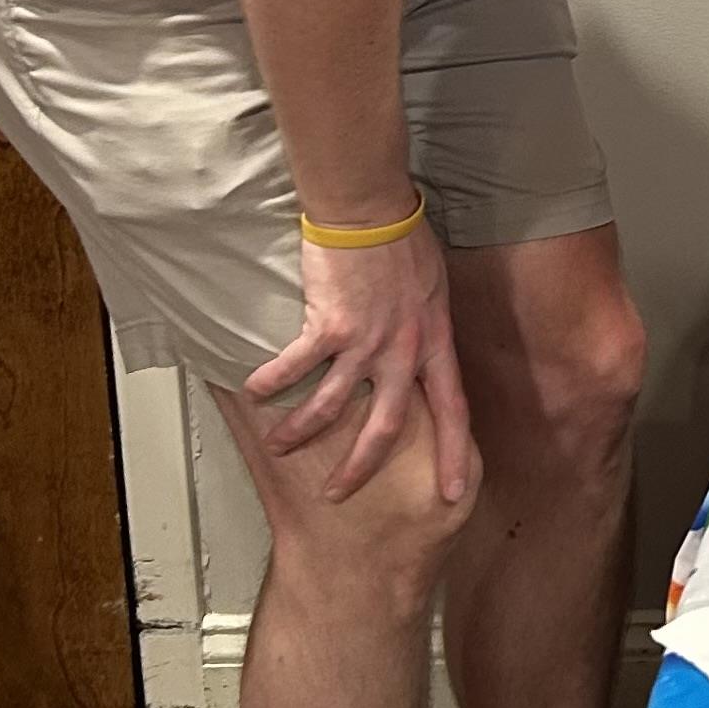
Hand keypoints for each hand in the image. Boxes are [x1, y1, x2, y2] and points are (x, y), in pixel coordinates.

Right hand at [245, 219, 473, 502]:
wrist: (373, 212)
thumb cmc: (405, 243)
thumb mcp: (433, 292)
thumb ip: (424, 328)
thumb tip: (414, 350)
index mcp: (434, 343)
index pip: (453, 410)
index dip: (455, 453)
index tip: (454, 492)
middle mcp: (402, 351)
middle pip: (386, 426)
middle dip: (360, 467)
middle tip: (337, 494)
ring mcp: (365, 341)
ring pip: (330, 405)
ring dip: (301, 431)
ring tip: (279, 446)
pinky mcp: (328, 326)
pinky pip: (295, 366)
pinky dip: (271, 382)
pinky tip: (253, 392)